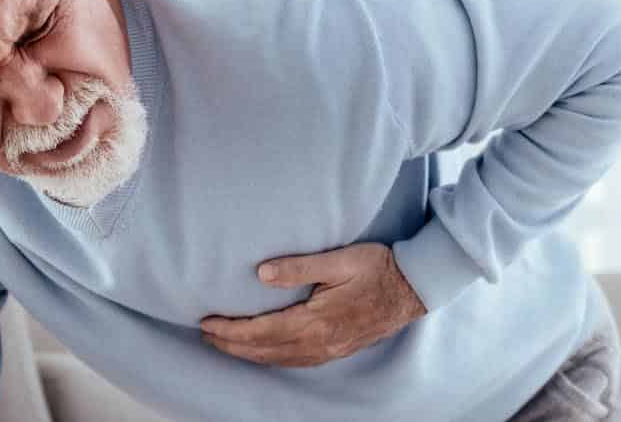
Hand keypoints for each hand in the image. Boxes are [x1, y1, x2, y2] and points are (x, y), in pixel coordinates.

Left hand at [199, 243, 427, 367]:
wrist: (414, 288)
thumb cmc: (378, 268)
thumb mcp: (340, 259)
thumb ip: (299, 266)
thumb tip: (261, 274)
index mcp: (316, 321)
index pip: (262, 330)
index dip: (231, 329)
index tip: (207, 322)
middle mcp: (320, 342)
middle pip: (264, 350)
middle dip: (232, 345)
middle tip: (206, 335)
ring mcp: (329, 350)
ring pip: (278, 359)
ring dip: (248, 354)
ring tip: (226, 344)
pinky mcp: (336, 350)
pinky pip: (295, 361)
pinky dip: (271, 358)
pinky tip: (264, 352)